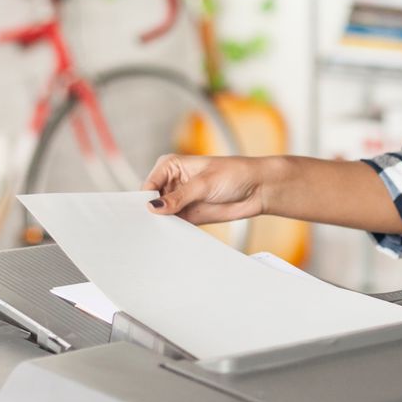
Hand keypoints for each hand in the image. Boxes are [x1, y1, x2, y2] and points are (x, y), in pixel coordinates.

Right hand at [143, 154, 263, 224]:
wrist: (257, 188)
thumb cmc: (234, 173)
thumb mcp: (204, 183)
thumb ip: (179, 197)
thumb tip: (154, 206)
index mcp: (171, 166)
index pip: (148, 184)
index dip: (144, 199)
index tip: (143, 213)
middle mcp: (173, 182)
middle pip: (152, 201)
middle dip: (150, 213)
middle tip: (147, 226)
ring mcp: (180, 200)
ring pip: (161, 215)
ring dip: (160, 223)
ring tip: (159, 232)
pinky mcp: (189, 215)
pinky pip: (174, 224)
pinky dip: (171, 230)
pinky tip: (170, 235)